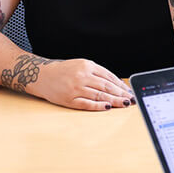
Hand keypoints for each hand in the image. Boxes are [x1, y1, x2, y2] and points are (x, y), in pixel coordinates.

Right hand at [0, 54, 134, 110]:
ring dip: (114, 101)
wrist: (42, 75)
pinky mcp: (69, 100)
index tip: (130, 91)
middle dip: (121, 94)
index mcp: (86, 65)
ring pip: (99, 95)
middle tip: (131, 99)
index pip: (108, 76)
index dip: (121, 85)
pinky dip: (98, 106)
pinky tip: (107, 107)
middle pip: (106, 86)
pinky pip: (87, 104)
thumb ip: (97, 73)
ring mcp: (75, 89)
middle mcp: (82, 76)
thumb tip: (116, 85)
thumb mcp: (81, 65)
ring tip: (124, 104)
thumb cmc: (63, 71)